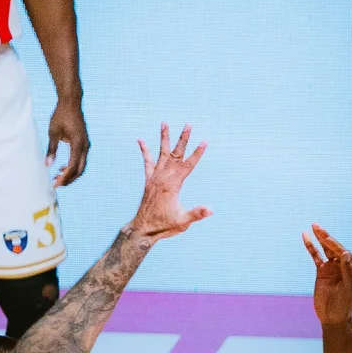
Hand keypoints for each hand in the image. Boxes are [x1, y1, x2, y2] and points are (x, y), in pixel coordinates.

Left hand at [47, 91, 89, 185]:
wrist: (71, 102)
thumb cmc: (61, 115)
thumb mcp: (53, 132)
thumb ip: (51, 149)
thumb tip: (47, 165)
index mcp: (77, 143)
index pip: (72, 166)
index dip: (64, 177)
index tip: (55, 183)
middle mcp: (84, 145)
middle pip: (79, 170)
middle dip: (68, 179)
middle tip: (56, 184)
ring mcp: (86, 144)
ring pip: (81, 166)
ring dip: (71, 174)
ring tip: (58, 177)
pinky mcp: (84, 143)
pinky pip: (81, 159)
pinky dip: (73, 166)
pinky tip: (62, 168)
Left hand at [128, 123, 210, 243]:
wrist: (143, 229)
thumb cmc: (164, 226)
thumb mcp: (183, 221)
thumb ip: (196, 214)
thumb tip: (210, 210)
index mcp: (172, 185)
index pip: (188, 165)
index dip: (197, 153)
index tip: (204, 141)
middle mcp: (162, 178)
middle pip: (176, 154)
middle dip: (183, 139)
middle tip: (188, 124)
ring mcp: (154, 178)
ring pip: (161, 153)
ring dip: (164, 138)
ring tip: (164, 123)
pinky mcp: (148, 181)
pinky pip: (147, 162)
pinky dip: (145, 151)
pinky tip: (140, 140)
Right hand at [304, 224, 351, 326]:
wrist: (332, 317)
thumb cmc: (344, 305)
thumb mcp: (348, 289)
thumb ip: (347, 271)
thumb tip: (344, 253)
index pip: (344, 254)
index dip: (336, 247)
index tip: (329, 241)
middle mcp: (344, 265)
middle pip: (335, 248)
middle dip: (327, 237)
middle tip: (318, 226)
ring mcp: (332, 267)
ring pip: (326, 249)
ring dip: (320, 238)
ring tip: (314, 226)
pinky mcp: (322, 271)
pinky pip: (316, 256)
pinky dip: (311, 247)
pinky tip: (306, 237)